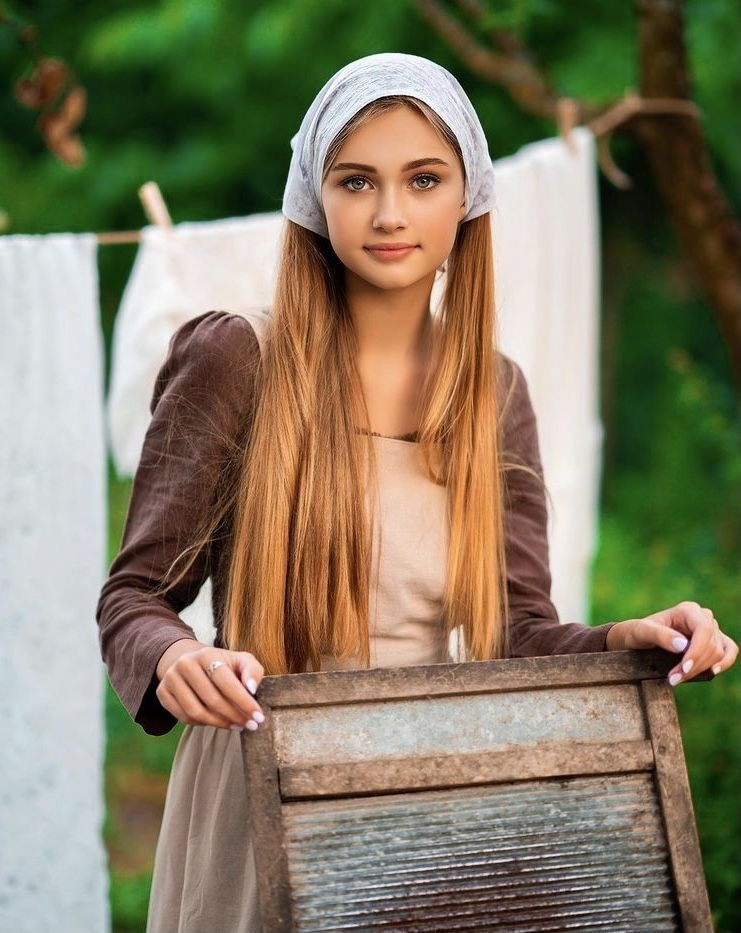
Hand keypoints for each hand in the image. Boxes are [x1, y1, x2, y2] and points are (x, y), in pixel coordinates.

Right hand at [155, 639, 265, 731]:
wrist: (191, 662)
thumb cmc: (223, 664)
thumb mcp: (241, 661)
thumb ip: (252, 670)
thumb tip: (252, 688)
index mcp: (206, 654)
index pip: (226, 681)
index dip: (244, 701)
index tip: (259, 717)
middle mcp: (186, 664)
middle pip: (212, 699)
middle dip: (235, 715)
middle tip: (251, 725)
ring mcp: (171, 678)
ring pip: (196, 712)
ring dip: (220, 723)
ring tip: (237, 726)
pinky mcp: (162, 693)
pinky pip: (184, 717)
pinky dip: (203, 724)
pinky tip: (218, 722)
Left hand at [605, 600, 737, 685]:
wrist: (636, 639)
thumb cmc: (638, 632)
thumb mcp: (642, 632)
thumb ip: (660, 636)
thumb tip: (683, 645)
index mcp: (687, 610)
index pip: (703, 630)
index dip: (697, 651)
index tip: (683, 669)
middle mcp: (702, 617)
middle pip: (711, 645)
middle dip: (694, 665)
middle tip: (673, 679)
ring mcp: (710, 630)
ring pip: (718, 652)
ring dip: (701, 669)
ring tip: (678, 679)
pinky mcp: (713, 642)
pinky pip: (729, 651)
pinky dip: (724, 662)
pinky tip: (713, 672)